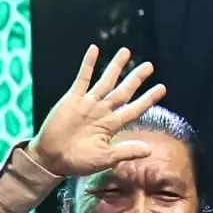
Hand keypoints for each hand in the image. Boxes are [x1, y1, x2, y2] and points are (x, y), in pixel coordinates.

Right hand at [27, 45, 166, 178]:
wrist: (51, 159)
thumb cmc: (77, 162)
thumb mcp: (105, 158)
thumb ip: (126, 151)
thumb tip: (149, 150)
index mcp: (111, 126)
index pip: (133, 110)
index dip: (148, 99)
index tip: (162, 88)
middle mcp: (102, 112)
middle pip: (123, 92)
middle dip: (136, 79)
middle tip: (149, 66)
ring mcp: (88, 104)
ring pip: (105, 81)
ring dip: (116, 67)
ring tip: (126, 52)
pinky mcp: (72, 99)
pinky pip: (82, 79)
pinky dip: (88, 64)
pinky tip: (95, 49)